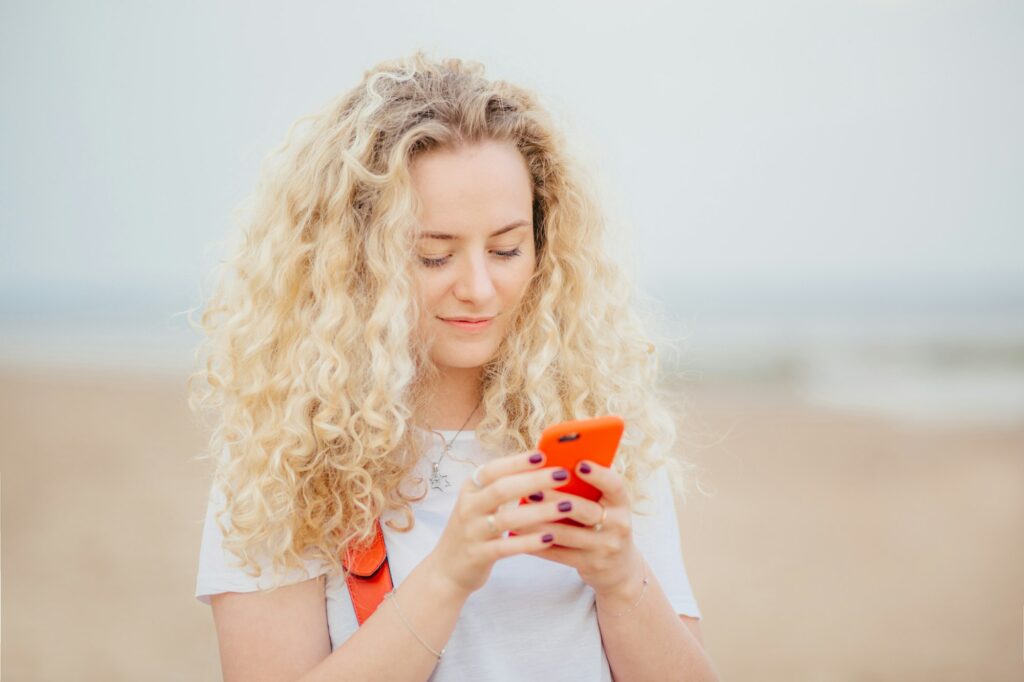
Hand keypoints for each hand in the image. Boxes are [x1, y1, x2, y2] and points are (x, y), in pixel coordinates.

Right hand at [428, 450, 581, 597]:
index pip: (493, 469)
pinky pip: (505, 547)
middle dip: (535, 480)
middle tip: (563, 474)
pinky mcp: (478, 556)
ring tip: (566, 506)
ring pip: (507, 519)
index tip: (542, 454)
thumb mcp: (479, 503)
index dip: (517, 462)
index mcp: (470, 489)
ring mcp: (472, 532)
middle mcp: (468, 507)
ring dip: (539, 512)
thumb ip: (502, 486)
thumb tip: (538, 465)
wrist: (446, 569)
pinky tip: (550, 538)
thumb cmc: (473, 530)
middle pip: (502, 489)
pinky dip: (528, 542)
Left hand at [518, 459, 640, 596]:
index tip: (579, 464)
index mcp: (621, 503)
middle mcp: (617, 525)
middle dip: (556, 500)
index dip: (598, 474)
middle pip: (585, 510)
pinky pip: (558, 554)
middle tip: (533, 490)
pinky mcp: (590, 564)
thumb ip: (587, 488)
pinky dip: (536, 544)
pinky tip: (518, 535)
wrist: (619, 567)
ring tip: (518, 513)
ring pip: (567, 534)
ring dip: (539, 523)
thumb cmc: (604, 524)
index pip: (614, 485)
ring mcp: (604, 547)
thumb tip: (552, 465)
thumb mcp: (605, 505)